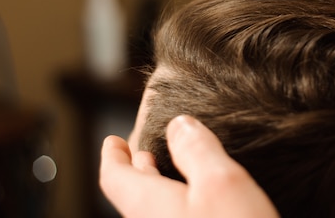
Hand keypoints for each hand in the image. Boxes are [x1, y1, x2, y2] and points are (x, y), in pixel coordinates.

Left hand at [100, 115, 278, 217]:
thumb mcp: (222, 184)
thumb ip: (197, 150)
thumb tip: (179, 125)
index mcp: (150, 208)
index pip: (116, 179)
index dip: (113, 156)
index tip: (112, 142)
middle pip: (134, 197)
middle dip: (138, 170)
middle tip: (142, 152)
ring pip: (154, 213)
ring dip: (158, 189)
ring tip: (169, 174)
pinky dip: (177, 207)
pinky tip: (200, 206)